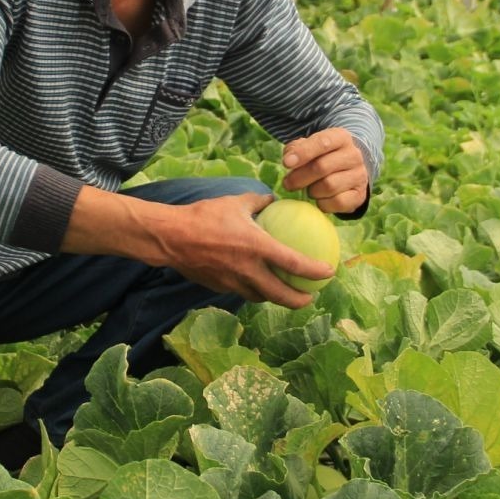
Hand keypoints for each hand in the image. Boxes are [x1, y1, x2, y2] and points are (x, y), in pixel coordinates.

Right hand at [158, 191, 330, 308]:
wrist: (171, 237)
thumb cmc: (204, 216)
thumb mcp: (234, 202)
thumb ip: (257, 201)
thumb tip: (272, 198)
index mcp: (257, 247)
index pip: (294, 263)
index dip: (315, 271)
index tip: (328, 272)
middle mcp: (248, 270)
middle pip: (281, 295)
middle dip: (300, 300)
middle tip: (310, 296)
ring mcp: (233, 282)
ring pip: (261, 297)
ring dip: (276, 298)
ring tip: (285, 293)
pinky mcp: (219, 287)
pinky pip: (242, 292)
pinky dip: (253, 290)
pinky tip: (254, 283)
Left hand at [281, 128, 368, 213]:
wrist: (348, 171)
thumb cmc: (323, 156)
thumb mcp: (309, 146)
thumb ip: (296, 149)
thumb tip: (289, 160)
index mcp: (341, 138)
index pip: (322, 143)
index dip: (303, 153)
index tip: (286, 163)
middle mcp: (353, 155)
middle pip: (322, 167)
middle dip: (300, 177)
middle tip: (288, 183)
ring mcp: (359, 175)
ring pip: (329, 186)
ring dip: (312, 191)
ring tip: (309, 189)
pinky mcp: (360, 195)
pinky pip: (338, 202)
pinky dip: (323, 203)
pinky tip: (320, 199)